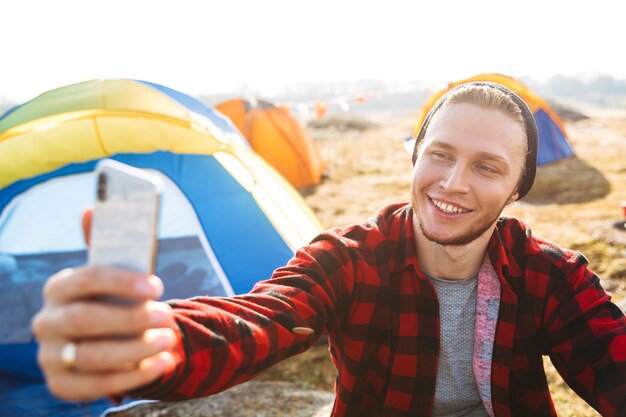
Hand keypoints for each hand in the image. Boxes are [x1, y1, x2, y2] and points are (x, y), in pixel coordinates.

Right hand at [31, 209, 179, 400]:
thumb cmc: (116, 299)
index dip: (120, 282)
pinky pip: (97, 386)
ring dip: (137, 349)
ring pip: (92, 356)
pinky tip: (163, 363)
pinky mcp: (62, 384)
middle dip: (131, 319)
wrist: (110, 339)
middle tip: (168, 317)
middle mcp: (47, 322)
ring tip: (169, 340)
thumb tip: (94, 208)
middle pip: (85, 320)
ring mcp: (51, 356)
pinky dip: (135, 376)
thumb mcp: (116, 274)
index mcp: (59, 287)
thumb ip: (109, 246)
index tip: (155, 286)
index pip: (84, 279)